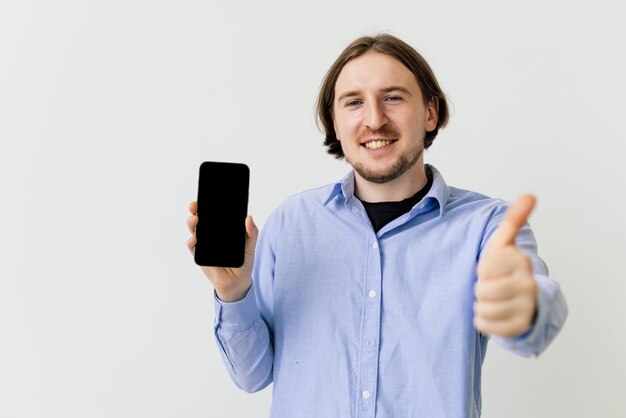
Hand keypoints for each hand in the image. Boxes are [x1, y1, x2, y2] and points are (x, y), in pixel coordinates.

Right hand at [187, 201, 257, 301]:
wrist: (238, 282)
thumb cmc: (243, 262)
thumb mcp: (250, 246)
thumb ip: (251, 233)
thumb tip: (249, 218)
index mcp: (222, 230)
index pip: (213, 214)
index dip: (207, 205)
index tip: (205, 197)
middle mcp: (211, 235)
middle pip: (200, 220)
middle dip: (195, 211)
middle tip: (195, 206)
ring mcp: (204, 245)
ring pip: (194, 231)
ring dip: (191, 224)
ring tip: (194, 219)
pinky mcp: (200, 257)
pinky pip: (193, 248)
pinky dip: (191, 243)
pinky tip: (193, 239)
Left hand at [474, 195, 538, 337]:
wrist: (523, 301)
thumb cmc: (506, 269)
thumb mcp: (505, 244)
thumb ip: (513, 220)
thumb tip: (529, 195)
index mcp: (521, 260)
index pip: (484, 268)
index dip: (482, 269)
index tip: (493, 268)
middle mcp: (530, 283)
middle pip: (482, 290)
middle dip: (481, 289)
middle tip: (492, 286)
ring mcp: (527, 306)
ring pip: (483, 308)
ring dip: (482, 306)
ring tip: (493, 300)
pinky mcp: (521, 326)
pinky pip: (486, 326)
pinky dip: (485, 322)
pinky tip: (495, 314)